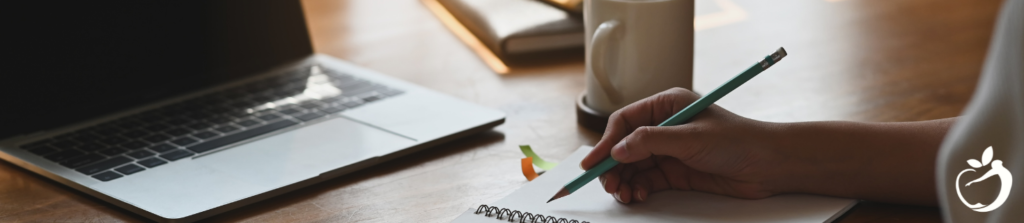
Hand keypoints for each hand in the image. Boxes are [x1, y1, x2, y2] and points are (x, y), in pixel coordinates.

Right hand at [580, 88, 787, 202]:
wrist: (770, 165)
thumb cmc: (739, 141)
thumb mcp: (690, 138)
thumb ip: (651, 142)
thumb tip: (617, 151)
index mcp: (666, 106)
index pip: (624, 122)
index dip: (606, 142)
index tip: (593, 162)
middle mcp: (665, 127)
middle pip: (624, 147)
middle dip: (612, 166)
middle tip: (606, 184)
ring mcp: (670, 151)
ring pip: (633, 167)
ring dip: (623, 181)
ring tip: (623, 194)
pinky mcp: (677, 173)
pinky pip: (647, 181)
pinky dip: (637, 189)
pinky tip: (637, 196)